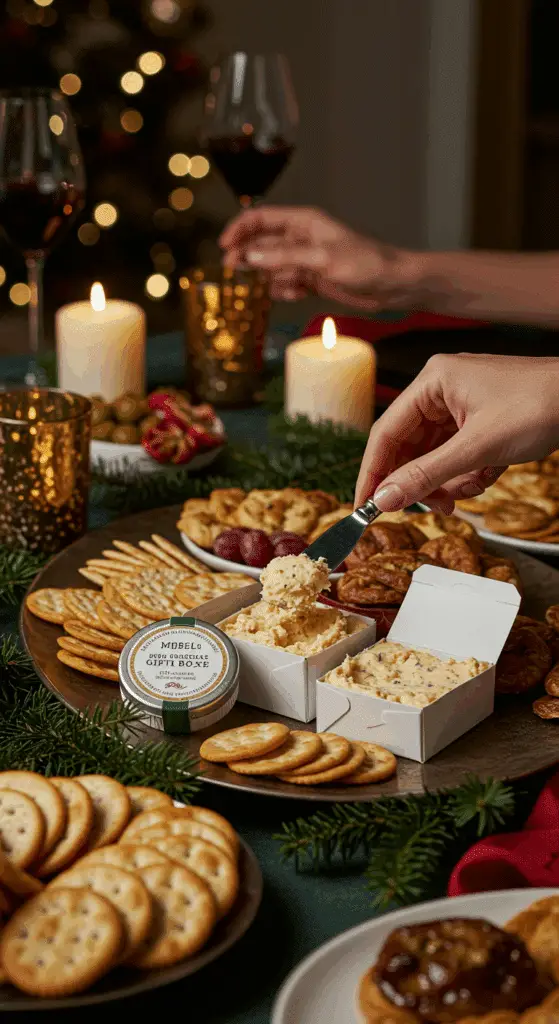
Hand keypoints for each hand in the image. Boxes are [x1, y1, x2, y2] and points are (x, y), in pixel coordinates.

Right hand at [219, 205, 417, 308]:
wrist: (393, 286)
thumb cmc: (365, 264)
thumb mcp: (322, 258)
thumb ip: (284, 257)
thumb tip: (249, 257)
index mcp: (304, 222)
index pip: (261, 219)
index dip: (239, 230)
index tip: (224, 248)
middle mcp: (301, 239)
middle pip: (261, 244)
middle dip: (247, 258)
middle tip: (233, 274)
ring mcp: (306, 260)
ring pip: (272, 267)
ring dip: (268, 279)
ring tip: (275, 288)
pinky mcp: (313, 280)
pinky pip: (286, 284)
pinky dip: (285, 291)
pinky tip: (295, 295)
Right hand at [355, 353, 558, 512]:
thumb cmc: (538, 406)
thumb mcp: (477, 449)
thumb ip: (426, 476)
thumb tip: (384, 499)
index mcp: (432, 382)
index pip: (386, 433)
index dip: (373, 473)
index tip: (364, 505)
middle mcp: (440, 391)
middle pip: (409, 449)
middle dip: (424, 481)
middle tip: (434, 506)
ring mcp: (459, 406)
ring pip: (434, 457)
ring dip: (450, 480)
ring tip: (473, 486)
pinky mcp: (477, 421)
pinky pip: (456, 456)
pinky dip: (468, 473)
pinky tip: (488, 474)